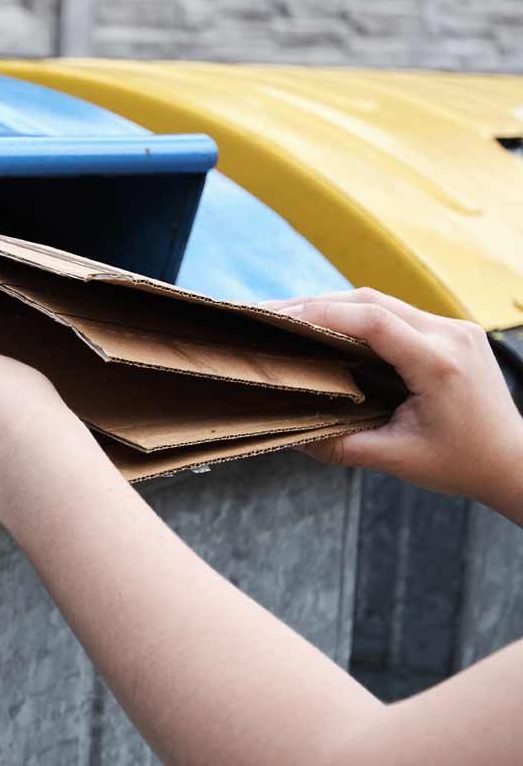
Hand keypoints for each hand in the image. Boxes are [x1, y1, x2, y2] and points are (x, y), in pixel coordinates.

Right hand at [266, 288, 522, 513]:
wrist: (513, 461)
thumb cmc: (459, 463)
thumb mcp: (395, 459)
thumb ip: (340, 445)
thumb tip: (287, 436)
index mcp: (439, 363)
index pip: (372, 321)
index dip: (320, 314)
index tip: (277, 318)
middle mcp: (450, 335)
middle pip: (370, 301)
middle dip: (315, 304)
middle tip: (267, 313)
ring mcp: (454, 328)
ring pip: (382, 302)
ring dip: (333, 306)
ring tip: (287, 316)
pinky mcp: (451, 331)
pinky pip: (396, 313)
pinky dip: (356, 316)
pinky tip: (327, 326)